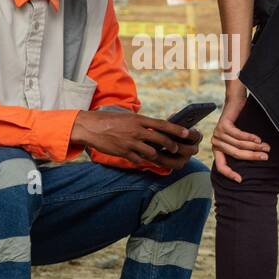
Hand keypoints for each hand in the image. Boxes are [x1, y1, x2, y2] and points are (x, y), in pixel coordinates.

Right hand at [72, 110, 201, 169]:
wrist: (89, 126)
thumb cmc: (109, 121)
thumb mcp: (127, 118)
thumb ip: (141, 124)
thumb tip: (156, 130)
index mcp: (139, 119)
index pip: (163, 124)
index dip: (177, 129)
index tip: (188, 133)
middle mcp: (136, 131)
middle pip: (161, 140)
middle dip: (172, 146)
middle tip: (177, 149)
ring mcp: (130, 143)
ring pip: (152, 153)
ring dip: (159, 156)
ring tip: (162, 156)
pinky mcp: (123, 153)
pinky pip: (138, 160)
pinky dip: (143, 161)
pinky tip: (142, 160)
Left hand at [211, 81, 268, 182]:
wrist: (235, 101)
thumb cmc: (239, 122)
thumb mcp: (237, 139)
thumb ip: (240, 150)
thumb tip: (253, 163)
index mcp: (217, 149)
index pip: (221, 166)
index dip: (230, 174)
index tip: (240, 180)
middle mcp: (215, 142)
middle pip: (235, 154)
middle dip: (252, 157)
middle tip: (265, 157)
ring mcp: (218, 133)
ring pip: (239, 145)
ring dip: (255, 146)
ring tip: (266, 147)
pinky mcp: (223, 125)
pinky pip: (239, 135)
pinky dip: (251, 138)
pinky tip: (259, 139)